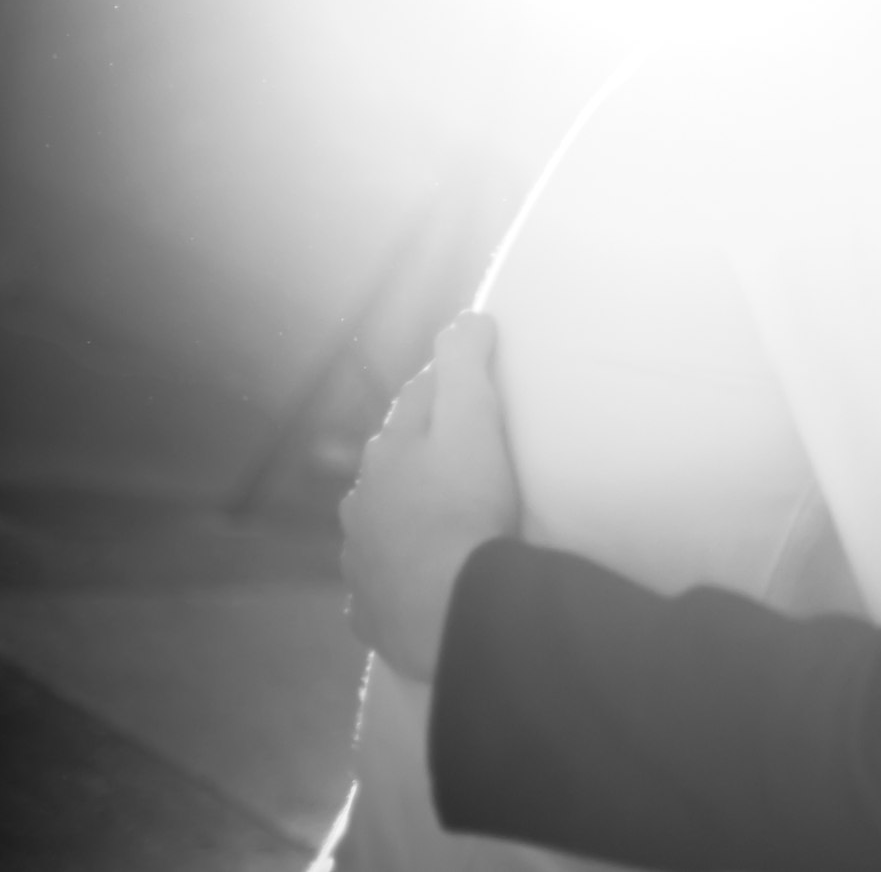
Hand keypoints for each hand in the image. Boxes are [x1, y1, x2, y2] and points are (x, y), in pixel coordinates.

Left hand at [339, 314, 521, 682]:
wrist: (445, 604)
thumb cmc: (465, 506)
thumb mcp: (473, 420)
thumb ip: (466, 365)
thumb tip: (468, 317)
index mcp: (388, 451)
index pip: (415, 402)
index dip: (444, 386)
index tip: (472, 379)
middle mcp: (363, 501)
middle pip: (391, 464)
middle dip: (417, 454)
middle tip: (460, 454)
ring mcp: (362, 558)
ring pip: (377, 524)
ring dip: (400, 516)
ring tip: (436, 520)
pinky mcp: (371, 609)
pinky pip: (380, 585)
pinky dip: (395, 577)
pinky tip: (411, 584)